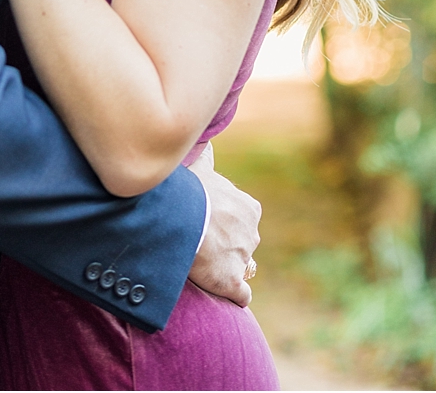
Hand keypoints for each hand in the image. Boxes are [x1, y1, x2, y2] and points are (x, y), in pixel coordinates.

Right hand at [187, 144, 260, 307]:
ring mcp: (244, 260)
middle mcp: (252, 234)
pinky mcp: (233, 283)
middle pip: (243, 243)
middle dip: (228, 245)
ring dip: (226, 267)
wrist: (183, 219)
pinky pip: (241, 296)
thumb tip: (205, 139)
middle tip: (202, 242)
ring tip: (204, 265)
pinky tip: (219, 290)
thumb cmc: (190, 190)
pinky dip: (233, 295)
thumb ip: (206, 156)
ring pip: (241, 267)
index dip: (226, 222)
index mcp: (249, 208)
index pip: (244, 219)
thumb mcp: (200, 166)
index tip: (209, 221)